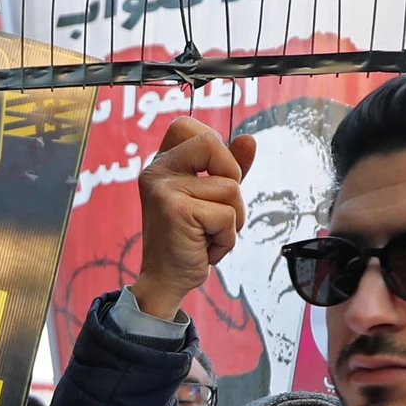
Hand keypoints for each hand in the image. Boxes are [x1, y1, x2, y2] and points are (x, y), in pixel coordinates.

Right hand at [129, 117, 256, 322]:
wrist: (166, 280)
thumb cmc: (190, 238)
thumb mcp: (210, 197)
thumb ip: (228, 168)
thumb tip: (249, 139)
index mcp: (162, 164)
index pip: (185, 125)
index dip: (212, 143)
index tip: (212, 173)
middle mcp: (157, 172)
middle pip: (212, 144)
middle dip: (231, 177)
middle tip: (216, 208)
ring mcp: (164, 190)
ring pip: (230, 188)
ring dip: (232, 219)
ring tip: (208, 234)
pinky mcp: (177, 211)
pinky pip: (227, 216)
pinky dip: (226, 238)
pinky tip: (206, 248)